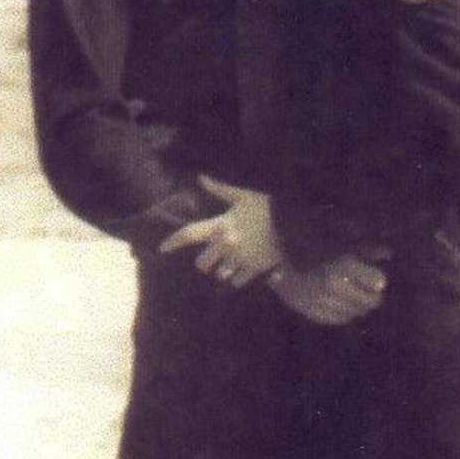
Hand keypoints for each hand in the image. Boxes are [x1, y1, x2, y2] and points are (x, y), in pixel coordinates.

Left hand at [159, 175, 282, 286]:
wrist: (297, 222)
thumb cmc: (270, 205)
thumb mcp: (245, 194)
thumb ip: (220, 188)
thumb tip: (201, 176)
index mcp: (221, 225)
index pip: (190, 234)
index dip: (173, 242)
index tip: (162, 248)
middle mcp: (227, 245)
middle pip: (202, 263)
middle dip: (204, 260)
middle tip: (210, 255)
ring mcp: (240, 260)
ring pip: (220, 274)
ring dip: (221, 268)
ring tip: (230, 260)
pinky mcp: (255, 270)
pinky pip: (237, 281)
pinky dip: (238, 276)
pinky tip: (244, 267)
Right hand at [266, 254, 386, 325]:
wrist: (278, 258)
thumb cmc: (314, 246)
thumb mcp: (341, 243)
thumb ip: (366, 249)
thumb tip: (389, 253)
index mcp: (345, 265)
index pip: (378, 282)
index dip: (378, 281)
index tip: (377, 281)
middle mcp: (335, 284)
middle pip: (370, 301)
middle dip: (372, 296)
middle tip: (370, 292)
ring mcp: (323, 300)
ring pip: (355, 313)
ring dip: (358, 306)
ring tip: (352, 296)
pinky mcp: (313, 312)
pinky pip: (338, 319)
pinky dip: (342, 314)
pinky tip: (340, 305)